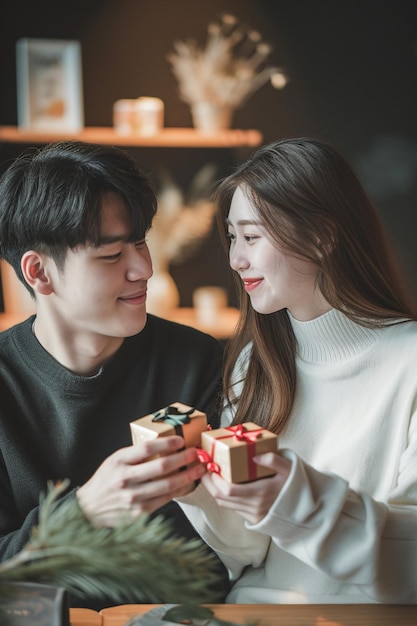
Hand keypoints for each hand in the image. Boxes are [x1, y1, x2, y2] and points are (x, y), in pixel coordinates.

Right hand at [77, 436, 205, 526]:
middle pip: (161, 467)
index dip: (166, 443)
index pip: (147, 448)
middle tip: (195, 453)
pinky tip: (188, 484)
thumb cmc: (105, 481)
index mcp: (119, 462)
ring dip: (187, 476)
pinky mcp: (139, 512)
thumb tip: (162, 446)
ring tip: (198, 469)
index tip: (180, 440)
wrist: (89, 509)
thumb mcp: (114, 460)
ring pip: (167, 485)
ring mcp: (133, 497)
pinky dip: (179, 491)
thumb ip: (134, 454)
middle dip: (183, 459)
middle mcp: (126, 479)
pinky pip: (165, 500)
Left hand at [200, 451, 290, 524]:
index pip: (229, 490)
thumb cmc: (296, 484)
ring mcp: (254, 514)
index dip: (214, 479)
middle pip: (222, 498)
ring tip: (210, 475)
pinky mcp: (254, 519)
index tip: (209, 466)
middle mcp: (255, 506)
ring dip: (214, 490)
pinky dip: (224, 497)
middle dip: (208, 484)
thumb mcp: (289, 467)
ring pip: (225, 504)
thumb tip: (255, 456)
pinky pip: (233, 508)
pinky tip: (222, 485)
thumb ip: (273, 460)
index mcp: (262, 492)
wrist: (307, 509)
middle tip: (204, 469)